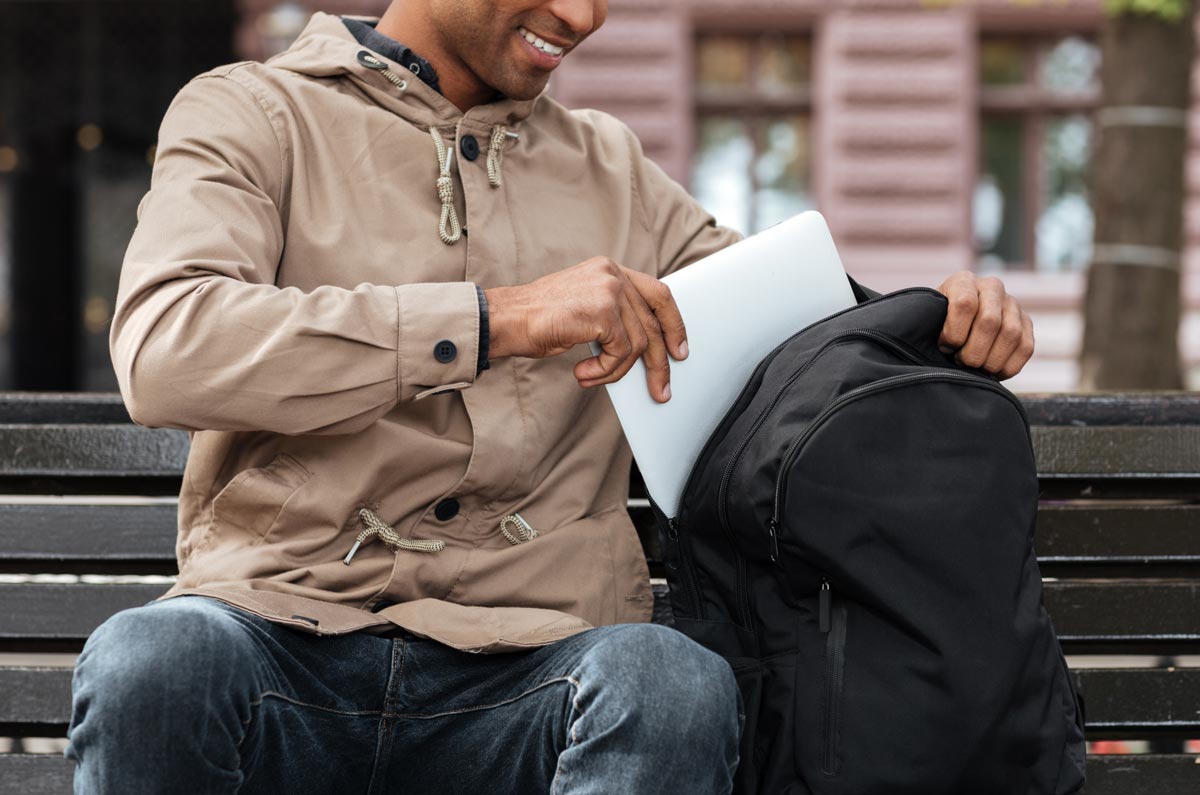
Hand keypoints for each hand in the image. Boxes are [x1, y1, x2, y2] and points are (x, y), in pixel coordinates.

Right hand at [484, 257, 687, 401]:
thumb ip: (614, 317)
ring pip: (636, 344)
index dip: (673, 323)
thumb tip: (644, 349)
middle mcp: (613, 274)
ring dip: (615, 371)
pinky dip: (604, 371)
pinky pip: (620, 352)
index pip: (658, 293)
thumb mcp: (584, 310)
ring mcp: (609, 290)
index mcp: (610, 270)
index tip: (679, 349)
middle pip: (653, 323)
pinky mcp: (602, 312)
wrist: (506, 319)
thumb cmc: (537, 319)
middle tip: (661, 389)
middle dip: (658, 362)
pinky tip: (583, 373)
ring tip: (591, 377)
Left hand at [935, 271, 1033, 379]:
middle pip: (990, 322)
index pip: (965, 304)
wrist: (953, 326)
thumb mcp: (928, 320)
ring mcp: (1012, 304)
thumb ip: (931, 326)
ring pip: (1011, 334)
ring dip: (991, 360)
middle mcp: (992, 287)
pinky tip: (992, 372)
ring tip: (975, 368)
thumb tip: (943, 349)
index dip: (954, 333)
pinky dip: (1009, 366)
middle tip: (961, 362)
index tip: (944, 347)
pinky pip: (1026, 347)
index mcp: (963, 281)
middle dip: (973, 352)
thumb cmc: (935, 326)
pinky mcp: (1027, 323)